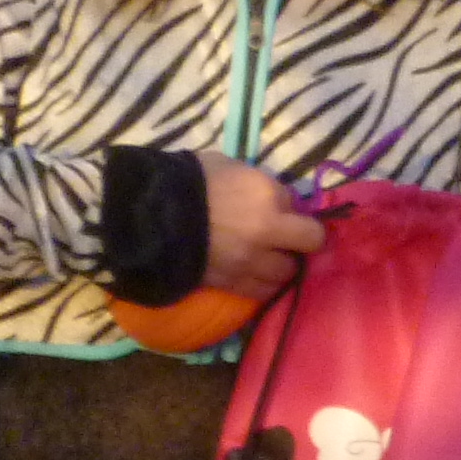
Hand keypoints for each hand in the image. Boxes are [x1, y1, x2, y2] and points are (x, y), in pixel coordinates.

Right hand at [196, 155, 330, 296]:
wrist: (150, 217)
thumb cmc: (188, 181)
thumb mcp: (230, 167)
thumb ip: (260, 185)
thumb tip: (277, 199)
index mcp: (267, 196)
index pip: (302, 206)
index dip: (297, 211)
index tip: (288, 213)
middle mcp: (267, 231)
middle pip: (310, 242)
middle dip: (303, 240)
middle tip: (289, 238)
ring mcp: (251, 261)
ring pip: (287, 272)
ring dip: (283, 265)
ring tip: (269, 259)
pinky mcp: (232, 284)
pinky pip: (261, 292)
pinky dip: (263, 285)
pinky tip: (255, 276)